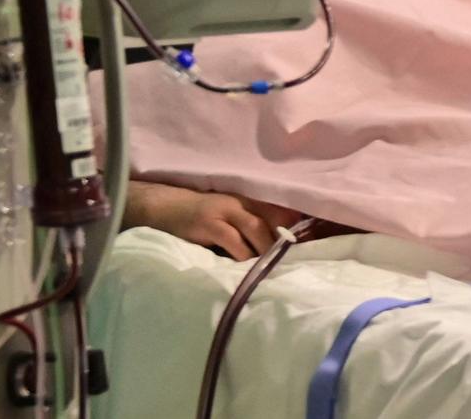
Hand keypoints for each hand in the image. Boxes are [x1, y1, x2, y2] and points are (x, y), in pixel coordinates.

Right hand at [124, 180, 302, 260]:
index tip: (305, 245)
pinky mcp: (209, 225)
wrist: (165, 208)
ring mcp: (224, 212)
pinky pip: (233, 241)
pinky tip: (248, 270)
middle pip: (270, 219)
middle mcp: (239, 202)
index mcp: (246, 200)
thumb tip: (275, 248)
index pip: (276, 209)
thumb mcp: (227, 215)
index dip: (291, 225)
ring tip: (273, 268)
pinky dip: (243, 256)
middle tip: (291, 262)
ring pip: (255, 229)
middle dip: (281, 241)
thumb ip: (248, 226)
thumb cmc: (199, 216)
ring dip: (266, 250)